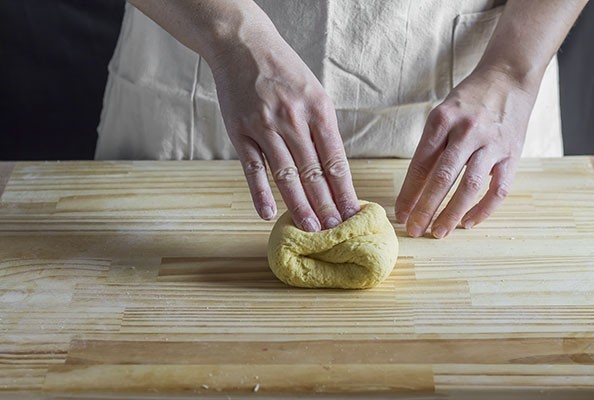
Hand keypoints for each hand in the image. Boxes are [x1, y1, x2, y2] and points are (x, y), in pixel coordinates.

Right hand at [210, 31, 359, 230]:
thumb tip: (333, 168)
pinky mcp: (240, 131)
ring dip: (300, 205)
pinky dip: (260, 192)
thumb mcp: (313, 91)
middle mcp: (294, 119)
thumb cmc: (283, 70)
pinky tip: (267, 213)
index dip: (345, 190)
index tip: (352, 213)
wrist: (243, 44)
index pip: (335, 160)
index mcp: (318, 110)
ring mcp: (265, 126)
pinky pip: (252, 167)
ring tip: (311, 229)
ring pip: (286, 174)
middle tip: (336, 230)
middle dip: (327, 205)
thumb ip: (321, 128)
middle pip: (314, 172)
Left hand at [395, 66, 538, 237]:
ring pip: (469, 185)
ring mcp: (491, 143)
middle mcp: (466, 132)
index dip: (408, 193)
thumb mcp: (442, 115)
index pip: (420, 164)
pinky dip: (484, 209)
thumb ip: (431, 148)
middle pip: (442, 178)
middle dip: (425, 208)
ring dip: (452, 213)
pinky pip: (498, 188)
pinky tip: (469, 223)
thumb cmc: (468, 101)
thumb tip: (414, 189)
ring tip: (438, 232)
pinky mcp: (512, 153)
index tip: (400, 214)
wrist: (509, 77)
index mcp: (441, 121)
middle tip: (415, 230)